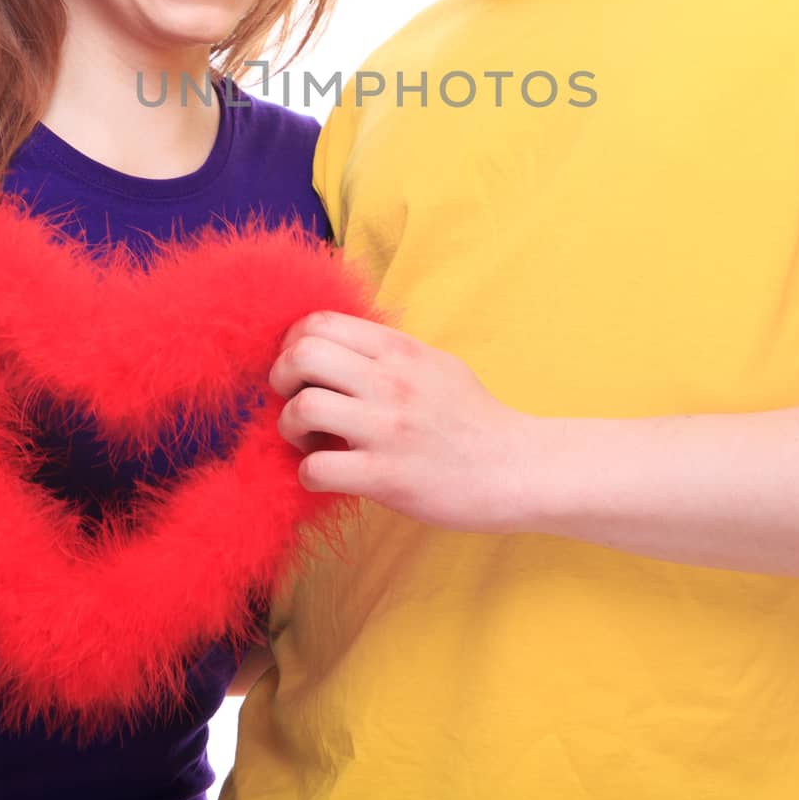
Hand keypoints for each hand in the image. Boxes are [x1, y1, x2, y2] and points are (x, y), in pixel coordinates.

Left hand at [271, 312, 532, 533]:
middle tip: (293, 401)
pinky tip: (326, 475)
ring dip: (289, 428)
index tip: (301, 369)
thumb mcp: (435, 364)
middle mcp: (391, 382)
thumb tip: (342, 346)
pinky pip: (317, 469)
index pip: (319, 322)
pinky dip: (308, 474)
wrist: (517, 469)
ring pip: (302, 409)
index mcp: (399, 350)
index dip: (294, 343)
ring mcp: (387, 429)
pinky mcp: (386, 477)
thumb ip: (389, 352)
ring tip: (308, 441)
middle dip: (281, 379)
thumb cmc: (474, 419)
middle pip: (302, 355)